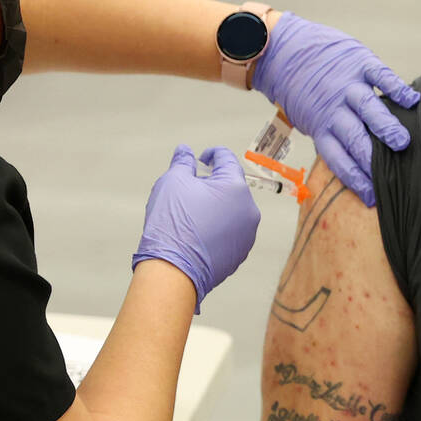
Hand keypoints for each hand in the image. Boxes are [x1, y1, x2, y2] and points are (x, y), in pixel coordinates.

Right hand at [132, 146, 259, 312]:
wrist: (173, 270)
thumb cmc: (173, 223)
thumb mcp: (172, 182)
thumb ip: (182, 162)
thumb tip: (185, 151)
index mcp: (235, 187)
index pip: (227, 159)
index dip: (212, 154)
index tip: (200, 158)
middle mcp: (248, 209)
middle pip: (230, 187)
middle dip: (211, 184)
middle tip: (187, 190)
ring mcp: (247, 234)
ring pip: (231, 210)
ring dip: (214, 207)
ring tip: (189, 215)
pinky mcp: (239, 253)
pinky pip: (229, 232)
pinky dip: (215, 227)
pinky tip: (195, 233)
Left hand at [252, 12, 419, 206]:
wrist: (283, 49)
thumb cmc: (299, 88)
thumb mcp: (306, 115)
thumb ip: (327, 132)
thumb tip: (351, 159)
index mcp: (319, 125)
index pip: (337, 158)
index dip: (354, 178)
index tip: (371, 196)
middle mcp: (333, 108)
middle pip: (353, 137)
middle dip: (371, 158)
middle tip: (390, 175)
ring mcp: (346, 85)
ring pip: (368, 108)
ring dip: (385, 126)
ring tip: (402, 142)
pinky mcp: (359, 63)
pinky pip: (380, 76)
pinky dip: (396, 88)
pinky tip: (411, 102)